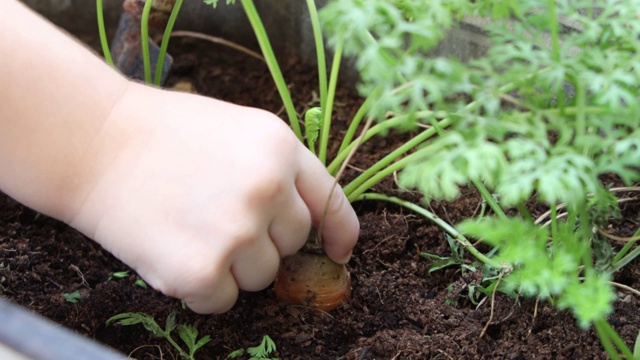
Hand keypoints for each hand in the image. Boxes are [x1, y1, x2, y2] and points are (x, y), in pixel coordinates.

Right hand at [67, 82, 358, 313]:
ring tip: (189, 231)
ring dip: (232, 267)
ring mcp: (237, 230)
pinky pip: (223, 301)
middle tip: (216, 219)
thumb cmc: (162, 134)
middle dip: (263, 241)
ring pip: (261, 276)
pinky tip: (170, 252)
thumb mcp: (236, 130)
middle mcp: (268, 188)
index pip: (331, 201)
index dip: (340, 232)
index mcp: (281, 148)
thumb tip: (304, 223)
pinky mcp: (202, 270)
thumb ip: (276, 169)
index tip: (340, 253)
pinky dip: (200, 289)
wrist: (93, 141)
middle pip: (293, 244)